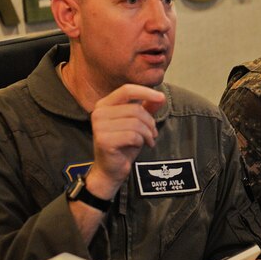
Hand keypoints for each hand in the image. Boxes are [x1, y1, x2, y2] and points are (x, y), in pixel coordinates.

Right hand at [86, 84, 165, 199]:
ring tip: (148, 140)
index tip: (162, 98)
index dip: (145, 91)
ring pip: (136, 122)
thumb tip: (161, 97)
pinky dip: (142, 141)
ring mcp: (99, 127)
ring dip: (148, 133)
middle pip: (135, 109)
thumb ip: (147, 109)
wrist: (111, 169)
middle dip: (150, 122)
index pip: (127, 90)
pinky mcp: (104, 140)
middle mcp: (98, 112)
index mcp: (104, 104)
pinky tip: (141, 146)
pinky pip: (133, 135)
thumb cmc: (124, 144)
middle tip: (153, 133)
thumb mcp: (137, 123)